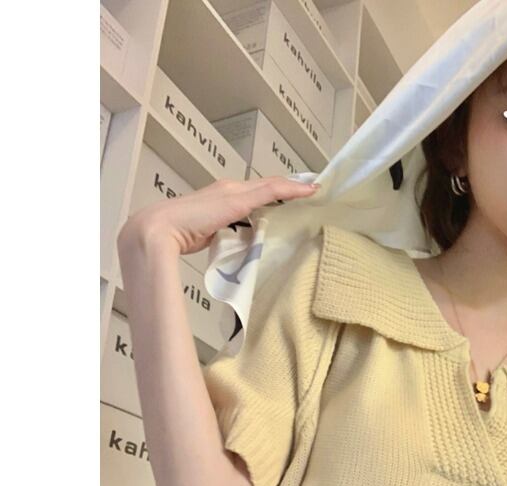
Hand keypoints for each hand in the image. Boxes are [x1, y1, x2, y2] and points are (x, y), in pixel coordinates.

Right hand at [117, 175, 319, 261]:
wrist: (158, 230)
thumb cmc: (177, 235)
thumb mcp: (211, 236)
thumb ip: (226, 237)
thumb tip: (239, 248)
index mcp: (223, 196)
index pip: (257, 192)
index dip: (278, 192)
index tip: (299, 195)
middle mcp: (230, 189)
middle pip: (268, 185)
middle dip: (291, 186)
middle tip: (316, 189)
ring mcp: (234, 192)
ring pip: (272, 185)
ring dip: (295, 187)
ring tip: (317, 190)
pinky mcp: (238, 199)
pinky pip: (271, 190)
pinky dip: (291, 189)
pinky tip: (310, 191)